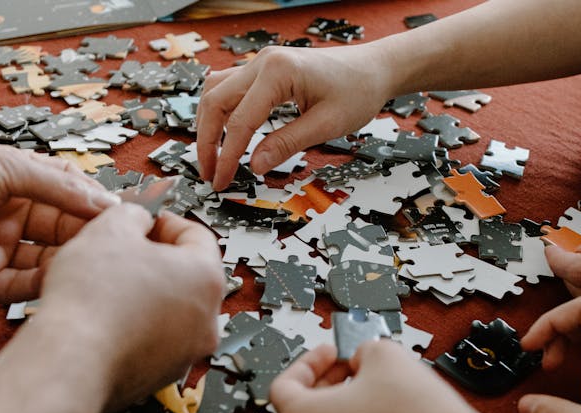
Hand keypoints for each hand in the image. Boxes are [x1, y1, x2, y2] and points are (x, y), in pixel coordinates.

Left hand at [0, 137, 120, 302]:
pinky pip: (21, 288)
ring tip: (99, 264)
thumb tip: (105, 202)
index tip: (126, 214)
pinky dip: (44, 286)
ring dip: (71, 262)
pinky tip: (69, 282)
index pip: (66, 194)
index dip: (94, 204)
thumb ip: (57, 186)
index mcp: (12, 182)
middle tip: (120, 244)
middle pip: (61, 229)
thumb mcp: (4, 165)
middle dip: (88, 235)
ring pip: (46, 261)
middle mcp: (6, 217)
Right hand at [38, 203, 224, 408]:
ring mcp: (187, 352)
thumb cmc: (92, 304)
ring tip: (108, 287)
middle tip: (123, 251)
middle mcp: (207, 320)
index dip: (166, 221)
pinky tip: (106, 319)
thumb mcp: (110, 229)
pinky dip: (136, 327)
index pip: (198, 235)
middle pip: (187, 276)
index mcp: (206, 279)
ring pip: (171, 311)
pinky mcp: (162, 375)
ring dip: (145, 295)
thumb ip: (133, 214)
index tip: (147, 221)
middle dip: (155, 260)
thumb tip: (137, 219)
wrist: (70, 363)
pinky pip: (154, 340)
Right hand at [196, 44, 392, 190]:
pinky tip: (222, 133)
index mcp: (278, 72)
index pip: (239, 121)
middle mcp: (263, 62)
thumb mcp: (326, 125)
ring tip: (212, 158)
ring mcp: (261, 63)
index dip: (227, 156)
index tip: (221, 182)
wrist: (374, 68)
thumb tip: (255, 166)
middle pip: (215, 102)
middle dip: (206, 141)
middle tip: (210, 175)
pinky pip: (229, 87)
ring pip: (215, 91)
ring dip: (207, 124)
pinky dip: (220, 111)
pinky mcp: (264, 70)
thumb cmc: (358, 91)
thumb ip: (287, 144)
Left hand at [270, 341, 508, 412]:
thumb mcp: (384, 354)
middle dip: (329, 379)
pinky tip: (396, 411)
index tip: (333, 351)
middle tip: (356, 363)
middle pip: (305, 409)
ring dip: (348, 402)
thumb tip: (364, 359)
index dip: (309, 361)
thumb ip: (363, 349)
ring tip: (381, 384)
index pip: (284, 387)